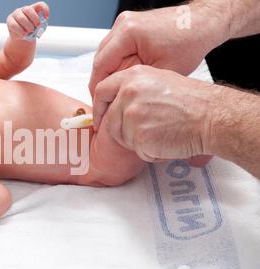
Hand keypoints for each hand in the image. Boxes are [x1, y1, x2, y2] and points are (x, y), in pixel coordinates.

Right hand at [6, 1, 49, 39]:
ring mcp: (16, 14)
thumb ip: (39, 27)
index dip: (44, 9)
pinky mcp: (9, 20)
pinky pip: (14, 26)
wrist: (22, 37)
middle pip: (29, 10)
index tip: (46, 17)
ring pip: (21, 18)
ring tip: (28, 33)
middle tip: (36, 27)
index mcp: (33, 9)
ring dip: (27, 27)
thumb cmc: (31, 31)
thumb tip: (38, 28)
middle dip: (34, 19)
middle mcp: (24, 9)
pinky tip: (22, 35)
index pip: (40, 5)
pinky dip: (20, 32)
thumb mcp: (37, 29)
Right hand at [89, 5, 226, 96]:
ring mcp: (124, 24)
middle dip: (101, 82)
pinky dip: (116, 64)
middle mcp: (122, 25)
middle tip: (104, 102)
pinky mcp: (129, 27)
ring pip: (105, 55)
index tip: (98, 104)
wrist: (201, 23)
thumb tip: (116, 97)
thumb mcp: (160, 71)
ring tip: (114, 93)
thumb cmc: (189, 41)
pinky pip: (114, 49)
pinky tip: (123, 78)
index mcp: (128, 33)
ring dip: (108, 74)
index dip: (97, 88)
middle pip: (99, 59)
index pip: (100, 65)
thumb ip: (133, 83)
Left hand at [93, 65, 215, 162]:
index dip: (98, 108)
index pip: (101, 91)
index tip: (100, 119)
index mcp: (132, 76)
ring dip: (138, 142)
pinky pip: (137, 150)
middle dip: (123, 130)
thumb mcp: (158, 81)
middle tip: (146, 131)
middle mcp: (128, 93)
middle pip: (110, 120)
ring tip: (161, 132)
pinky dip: (150, 151)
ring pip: (122, 138)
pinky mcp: (139, 136)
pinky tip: (166, 140)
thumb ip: (133, 89)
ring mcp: (132, 115)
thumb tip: (114, 103)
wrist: (211, 116)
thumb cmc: (191, 101)